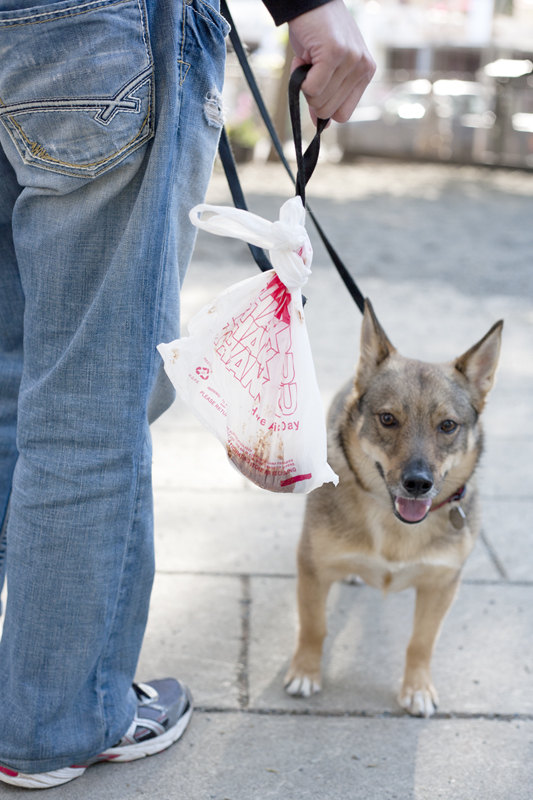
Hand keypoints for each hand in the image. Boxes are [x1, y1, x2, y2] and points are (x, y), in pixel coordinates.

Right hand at [287, 0, 375, 123]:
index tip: (317, 85)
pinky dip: (300, 79)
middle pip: (329, 111)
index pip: (342, 115)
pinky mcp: (336, 53)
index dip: (323, 106)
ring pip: (319, 101)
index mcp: (365, 74)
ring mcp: (351, 60)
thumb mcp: (325, 69)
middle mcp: (363, 68)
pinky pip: (312, 88)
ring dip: (304, 85)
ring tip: (309, 60)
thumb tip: (321, 126)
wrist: (308, 2)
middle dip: (312, 95)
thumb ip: (327, 96)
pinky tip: (303, 59)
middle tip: (311, 69)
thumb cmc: (316, 35)